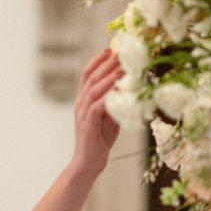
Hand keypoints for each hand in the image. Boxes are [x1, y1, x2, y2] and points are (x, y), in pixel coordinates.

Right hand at [72, 49, 121, 176]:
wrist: (88, 163)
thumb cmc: (100, 140)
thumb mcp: (109, 116)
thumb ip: (115, 101)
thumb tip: (130, 86)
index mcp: (83, 99)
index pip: (87, 73)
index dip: (98, 59)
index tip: (112, 47)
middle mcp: (81, 103)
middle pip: (92, 76)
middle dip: (106, 62)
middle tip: (121, 49)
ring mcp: (83, 114)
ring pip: (94, 89)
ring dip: (109, 76)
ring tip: (123, 67)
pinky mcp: (88, 125)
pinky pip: (97, 107)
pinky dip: (107, 96)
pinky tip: (118, 90)